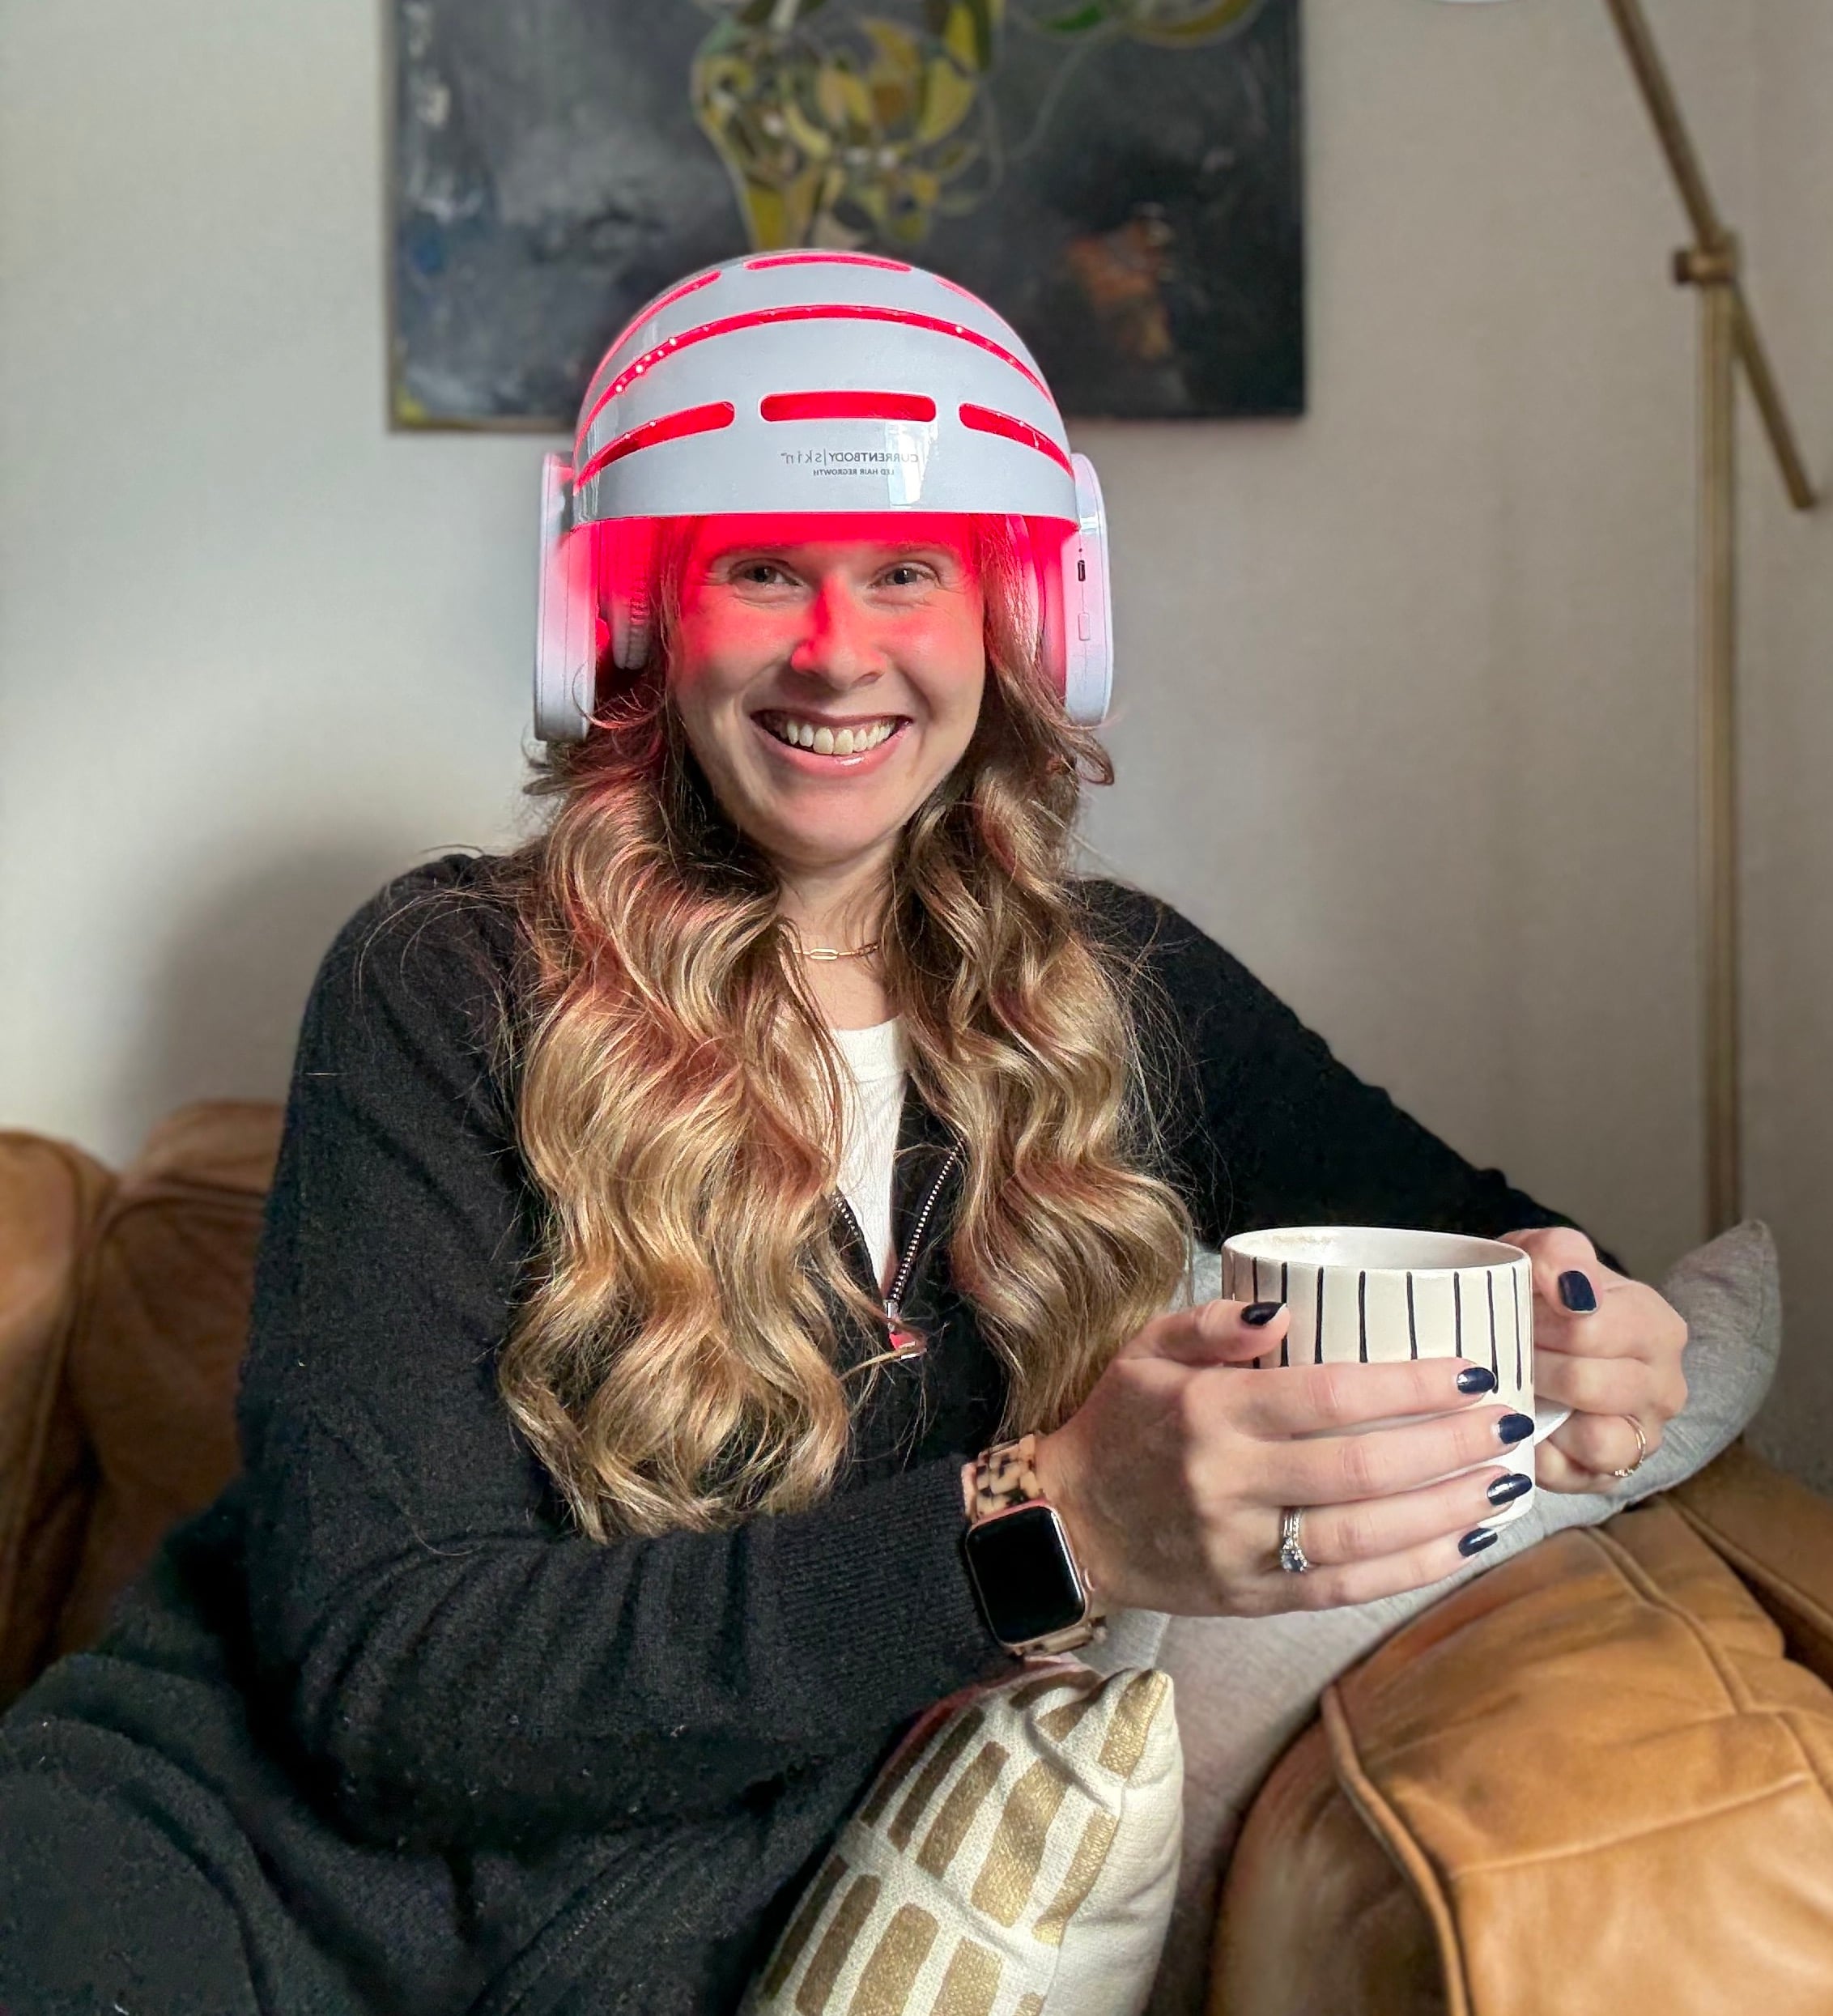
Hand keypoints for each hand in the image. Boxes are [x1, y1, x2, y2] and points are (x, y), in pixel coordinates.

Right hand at [1025, 1299, 1538, 1617]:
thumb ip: (1213, 1322)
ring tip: (1507, 1482)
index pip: (1328, 1396)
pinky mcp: (1250, 1598)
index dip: (1408, 1387)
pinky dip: (1413, 1568)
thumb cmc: (1119, 1424)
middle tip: (1510, 1422)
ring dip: (1447, 1511)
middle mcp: (1227, 1482)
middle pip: (1361, 1469)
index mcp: (1207, 1412)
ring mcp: (1240, 1548)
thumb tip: (1288, 1310)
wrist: (1067, 1526)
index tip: (1470, 1372)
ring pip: (1365, 1537)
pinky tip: (1465, 1542)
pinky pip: (1345, 1588)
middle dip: (1449, 1447)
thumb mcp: (1145, 1350)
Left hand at [1501, 1227, 1688, 1491]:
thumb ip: (1557, 1254)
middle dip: (1533, 1367)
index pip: (1589, 1330)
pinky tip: (1525, 1424)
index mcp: (1657, 1327)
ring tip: (1517, 1386)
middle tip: (1503, 1352)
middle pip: (1588, 1385)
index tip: (1514, 1315)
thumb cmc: (1544, 1297)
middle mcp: (1664, 1387)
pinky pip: (1575, 1476)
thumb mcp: (1542, 1255)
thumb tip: (1572, 1288)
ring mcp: (1644, 1437)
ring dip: (1542, 1412)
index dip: (1536, 1323)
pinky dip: (1541, 1453)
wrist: (1533, 1338)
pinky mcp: (1612, 1476)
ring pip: (1597, 1440)